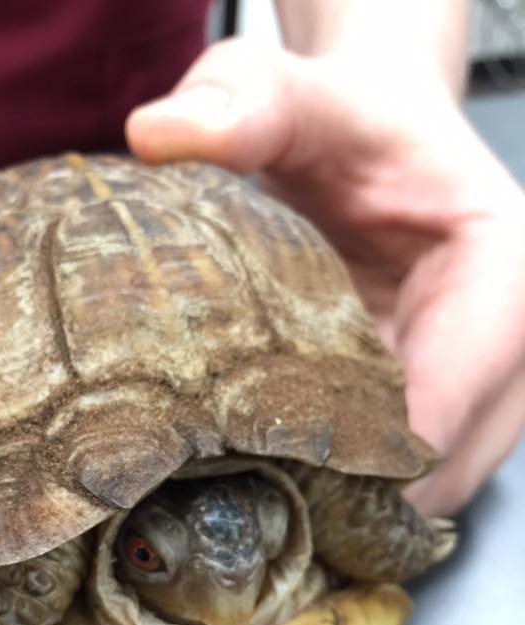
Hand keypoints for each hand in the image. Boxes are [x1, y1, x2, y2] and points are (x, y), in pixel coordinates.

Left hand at [126, 38, 524, 515]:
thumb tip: (157, 134)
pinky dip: (348, 489)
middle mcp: (506, 347)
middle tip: (250, 505)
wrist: (373, 143)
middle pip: (443, 470)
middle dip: (350, 499)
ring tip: (260, 500)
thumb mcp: (295, 95)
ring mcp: (477, 387)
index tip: (272, 482)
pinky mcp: (440, 406)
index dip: (362, 464)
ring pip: (425, 488)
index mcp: (502, 279)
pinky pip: (403, 476)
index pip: (448, 407)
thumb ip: (242, 102)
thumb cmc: (349, 124)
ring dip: (348, 504)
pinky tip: (281, 479)